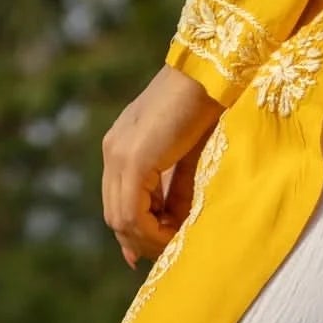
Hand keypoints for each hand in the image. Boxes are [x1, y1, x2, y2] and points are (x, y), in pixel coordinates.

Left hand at [102, 66, 222, 268]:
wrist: (210, 73)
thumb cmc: (206, 109)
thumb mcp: (186, 160)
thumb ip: (172, 194)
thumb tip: (171, 228)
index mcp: (121, 147)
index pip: (118, 203)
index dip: (137, 232)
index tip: (162, 245)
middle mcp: (113, 151)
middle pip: (115, 216)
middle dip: (142, 240)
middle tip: (170, 248)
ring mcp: (119, 155)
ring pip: (120, 220)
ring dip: (148, 239)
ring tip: (175, 240)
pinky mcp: (133, 160)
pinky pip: (133, 214)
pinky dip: (152, 232)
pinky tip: (173, 233)